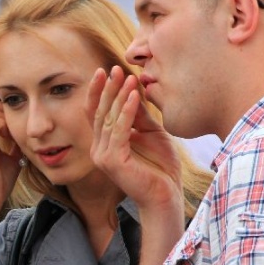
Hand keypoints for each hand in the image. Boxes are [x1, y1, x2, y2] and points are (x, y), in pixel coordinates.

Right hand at [0, 99, 21, 212]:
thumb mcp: (11, 159)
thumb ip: (15, 146)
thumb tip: (27, 137)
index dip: (4, 112)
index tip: (15, 128)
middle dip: (5, 110)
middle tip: (15, 127)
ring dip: (5, 117)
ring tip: (12, 134)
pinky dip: (4, 125)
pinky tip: (11, 139)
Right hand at [90, 66, 182, 212]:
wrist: (166, 196)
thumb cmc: (160, 168)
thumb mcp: (151, 134)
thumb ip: (140, 116)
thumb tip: (134, 90)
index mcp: (105, 143)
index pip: (97, 112)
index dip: (99, 91)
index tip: (106, 70)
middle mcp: (98, 149)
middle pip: (99, 113)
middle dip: (107, 89)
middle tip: (114, 68)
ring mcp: (103, 156)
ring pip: (108, 119)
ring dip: (119, 97)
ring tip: (128, 78)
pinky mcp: (112, 162)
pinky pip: (119, 131)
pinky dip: (127, 112)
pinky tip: (135, 97)